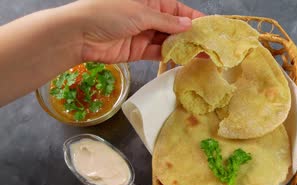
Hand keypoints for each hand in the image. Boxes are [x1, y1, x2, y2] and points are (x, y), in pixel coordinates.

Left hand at [73, 0, 203, 62]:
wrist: (79, 34)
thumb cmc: (108, 13)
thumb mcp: (141, 13)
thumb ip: (167, 22)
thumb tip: (189, 25)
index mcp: (152, 1)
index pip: (179, 11)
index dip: (195, 19)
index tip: (211, 29)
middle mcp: (150, 16)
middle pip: (176, 27)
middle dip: (192, 37)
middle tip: (211, 48)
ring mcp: (145, 34)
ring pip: (170, 41)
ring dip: (184, 48)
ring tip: (203, 56)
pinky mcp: (139, 50)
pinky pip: (159, 52)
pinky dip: (170, 56)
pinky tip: (184, 60)